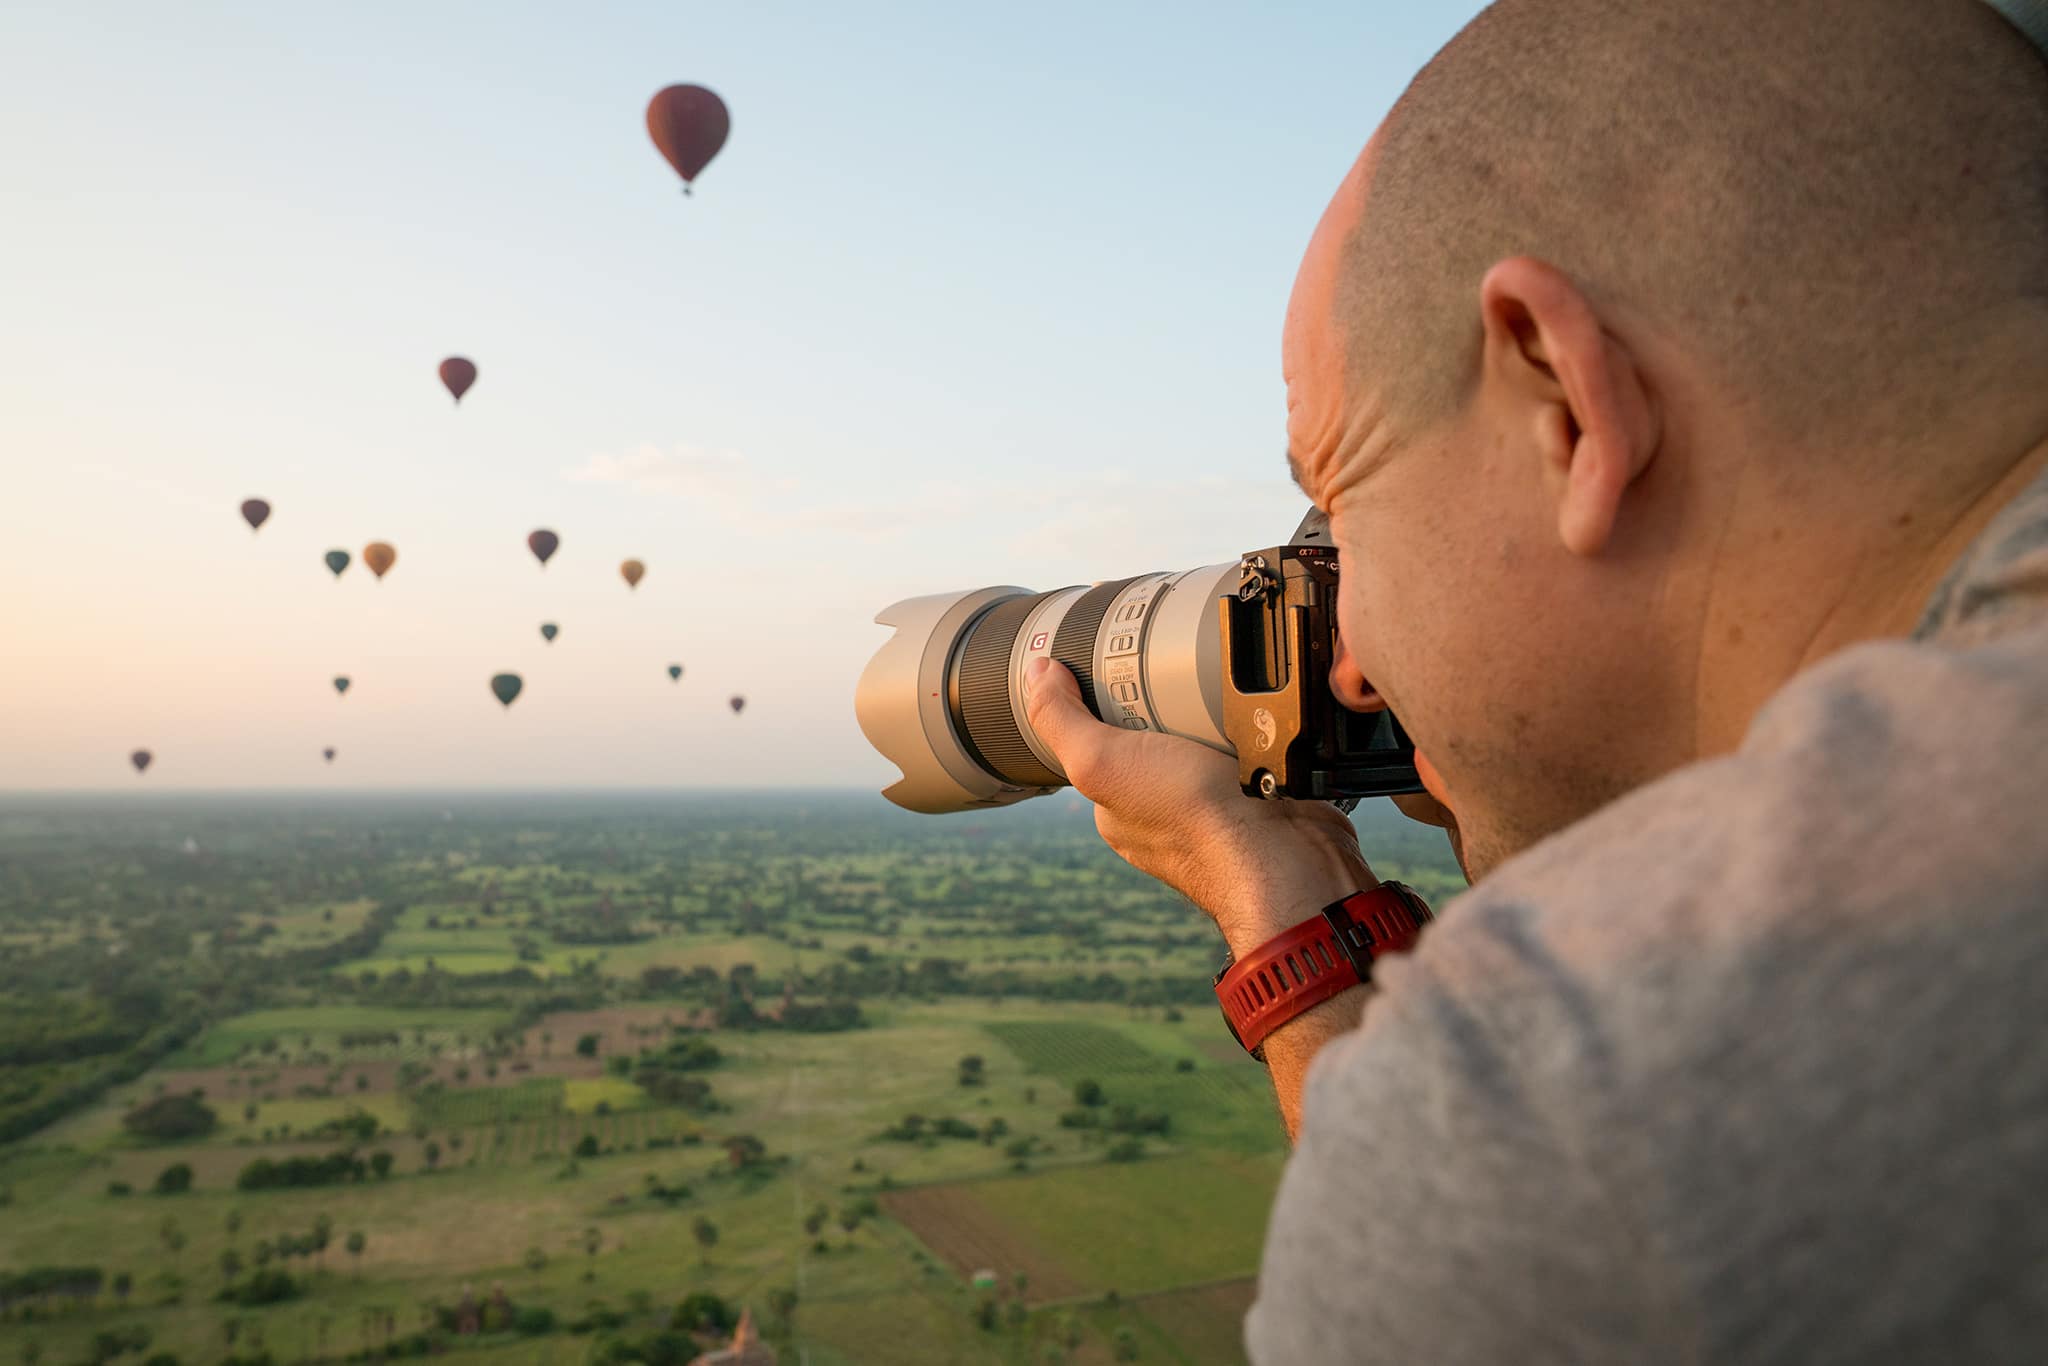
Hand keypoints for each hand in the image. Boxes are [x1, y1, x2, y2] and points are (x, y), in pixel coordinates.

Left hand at [1023, 657, 1375, 953]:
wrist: (1284, 858)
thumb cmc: (1192, 819)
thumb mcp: (1102, 761)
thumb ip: (1062, 720)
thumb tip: (1035, 669)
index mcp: (1118, 805)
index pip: (1099, 738)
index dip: (1104, 694)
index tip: (1121, 657)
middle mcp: (1163, 809)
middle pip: (1155, 732)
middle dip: (1164, 699)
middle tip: (1178, 670)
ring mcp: (1216, 803)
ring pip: (1206, 737)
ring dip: (1212, 709)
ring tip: (1219, 685)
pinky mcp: (1263, 794)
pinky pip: (1252, 746)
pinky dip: (1252, 725)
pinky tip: (1255, 709)